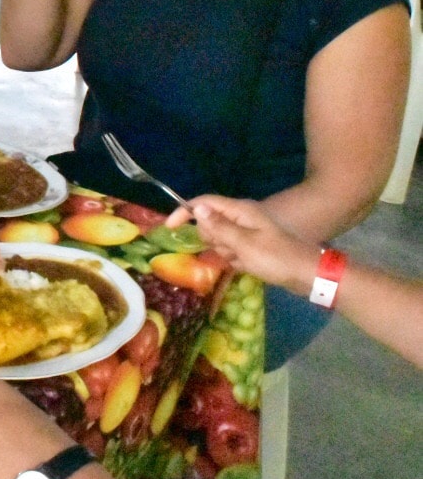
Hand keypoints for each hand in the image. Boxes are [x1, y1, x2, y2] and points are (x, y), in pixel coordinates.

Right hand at [168, 196, 320, 296]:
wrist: (308, 275)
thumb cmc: (276, 258)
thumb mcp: (244, 244)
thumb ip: (218, 227)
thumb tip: (196, 208)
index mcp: (240, 211)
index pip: (204, 203)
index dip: (184, 212)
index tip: (169, 229)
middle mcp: (242, 217)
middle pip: (210, 222)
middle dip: (212, 238)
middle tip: (228, 250)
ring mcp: (248, 232)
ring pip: (219, 238)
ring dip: (224, 251)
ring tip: (241, 260)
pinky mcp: (252, 246)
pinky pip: (231, 250)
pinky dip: (233, 258)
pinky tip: (245, 266)